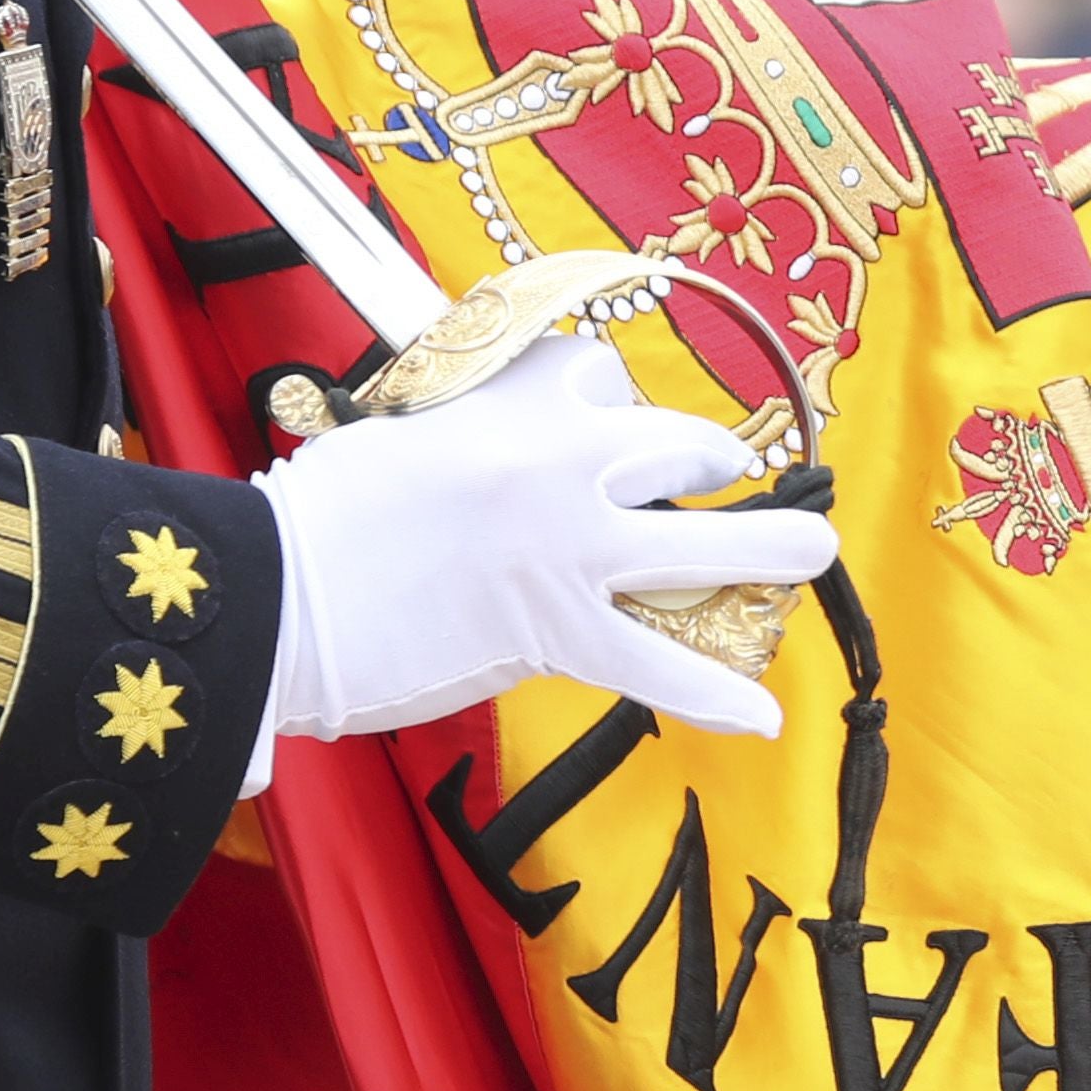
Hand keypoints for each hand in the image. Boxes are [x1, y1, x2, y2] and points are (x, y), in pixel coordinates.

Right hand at [255, 331, 837, 742]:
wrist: (279, 590)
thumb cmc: (317, 518)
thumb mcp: (398, 437)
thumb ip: (462, 442)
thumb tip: (487, 470)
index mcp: (507, 400)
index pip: (595, 375)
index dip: (612, 402)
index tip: (611, 422)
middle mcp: (558, 462)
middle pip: (677, 444)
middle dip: (712, 460)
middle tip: (731, 471)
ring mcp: (570, 547)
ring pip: (700, 545)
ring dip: (769, 549)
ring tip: (810, 551)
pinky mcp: (559, 630)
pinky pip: (658, 665)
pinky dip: (715, 695)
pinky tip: (763, 716)